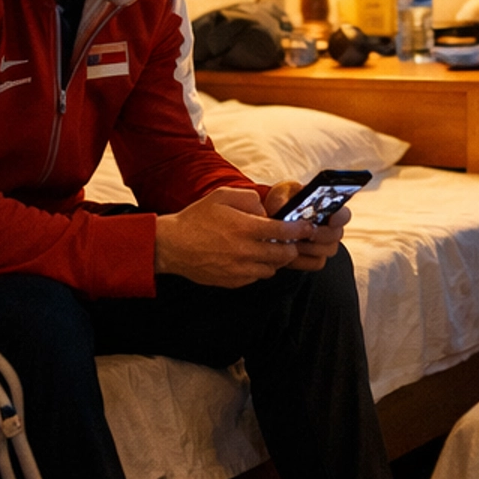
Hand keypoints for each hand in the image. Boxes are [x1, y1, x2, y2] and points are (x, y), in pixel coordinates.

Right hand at [153, 183, 298, 286]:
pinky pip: (256, 278)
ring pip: (272, 269)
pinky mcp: (232, 282)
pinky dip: (258, 269)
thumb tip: (266, 211)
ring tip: (266, 249)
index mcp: (245, 228)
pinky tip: (249, 259)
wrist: (172, 246)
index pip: (284, 232)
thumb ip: (249, 199)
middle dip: (291, 247)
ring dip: (275, 260)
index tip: (307, 228)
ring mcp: (239, 270)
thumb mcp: (222, 196)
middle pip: (284, 255)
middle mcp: (245, 251)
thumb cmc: (196, 218)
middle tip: (288, 241)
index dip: (300, 230)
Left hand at [263, 181, 350, 272]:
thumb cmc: (282, 204)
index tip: (331, 219)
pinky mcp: (317, 260)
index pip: (343, 214)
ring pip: (328, 250)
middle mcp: (332, 228)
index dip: (340, 217)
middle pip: (336, 235)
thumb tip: (282, 206)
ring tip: (292, 241)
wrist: (274, 225)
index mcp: (329, 208)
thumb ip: (281, 199)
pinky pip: (316, 263)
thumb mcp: (279, 195)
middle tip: (306, 232)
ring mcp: (326, 245)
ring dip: (309, 247)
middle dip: (320, 234)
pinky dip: (302, 259)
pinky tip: (290, 252)